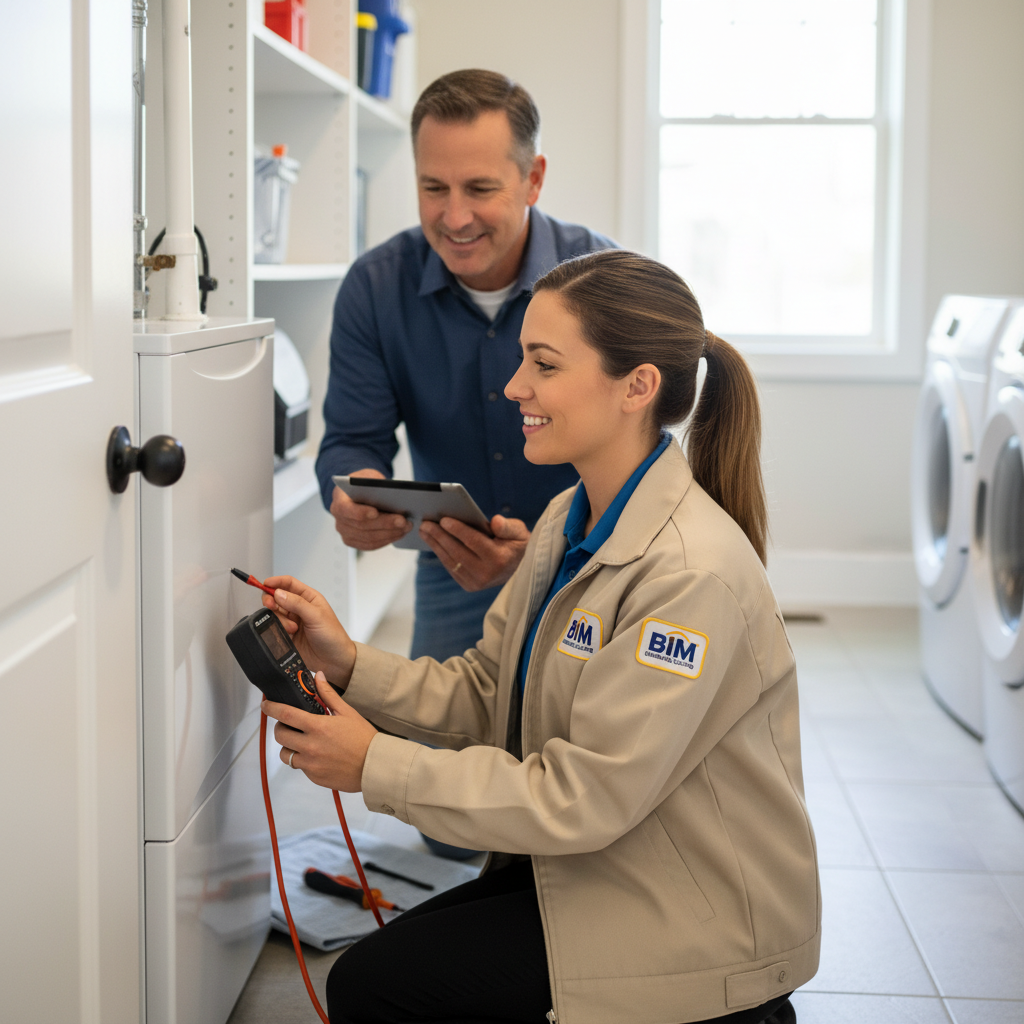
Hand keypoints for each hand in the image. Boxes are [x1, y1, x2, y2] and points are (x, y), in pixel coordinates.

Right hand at [261, 575, 356, 688]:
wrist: (334, 661)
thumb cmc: (333, 636)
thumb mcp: (316, 616)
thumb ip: (297, 604)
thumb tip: (278, 593)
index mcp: (309, 598)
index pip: (289, 583)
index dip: (276, 581)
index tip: (264, 583)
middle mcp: (299, 608)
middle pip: (277, 597)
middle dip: (272, 601)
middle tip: (272, 606)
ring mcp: (291, 621)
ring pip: (274, 613)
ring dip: (279, 620)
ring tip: (292, 629)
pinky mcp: (286, 635)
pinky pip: (274, 628)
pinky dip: (276, 630)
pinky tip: (288, 635)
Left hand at [264, 673, 375, 791]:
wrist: (374, 766)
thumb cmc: (363, 738)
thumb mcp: (347, 712)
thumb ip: (328, 695)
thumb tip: (317, 677)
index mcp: (317, 727)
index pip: (286, 714)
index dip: (271, 708)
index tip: (266, 705)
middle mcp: (310, 746)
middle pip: (280, 735)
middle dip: (281, 727)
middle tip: (290, 725)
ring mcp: (310, 763)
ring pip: (285, 754)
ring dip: (289, 746)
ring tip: (302, 742)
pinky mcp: (313, 776)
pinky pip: (299, 766)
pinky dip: (303, 759)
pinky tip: (317, 755)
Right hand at [329, 469, 412, 549]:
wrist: (359, 492)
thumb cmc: (365, 483)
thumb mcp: (369, 477)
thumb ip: (377, 485)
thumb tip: (393, 494)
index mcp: (339, 499)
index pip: (345, 509)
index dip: (359, 512)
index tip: (375, 512)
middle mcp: (339, 518)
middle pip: (361, 526)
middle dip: (384, 524)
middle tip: (403, 521)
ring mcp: (345, 532)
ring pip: (368, 538)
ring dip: (389, 533)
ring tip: (406, 527)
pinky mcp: (354, 541)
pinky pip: (371, 544)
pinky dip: (386, 540)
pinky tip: (399, 533)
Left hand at [419, 514, 529, 591]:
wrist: (520, 568)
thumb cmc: (516, 544)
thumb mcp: (519, 532)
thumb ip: (508, 526)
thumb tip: (495, 521)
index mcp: (500, 559)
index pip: (474, 542)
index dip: (458, 530)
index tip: (443, 520)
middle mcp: (487, 574)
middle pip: (458, 552)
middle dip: (440, 536)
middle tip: (426, 524)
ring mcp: (477, 583)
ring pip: (451, 561)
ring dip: (435, 545)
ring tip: (424, 531)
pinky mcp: (470, 586)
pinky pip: (451, 568)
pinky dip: (441, 555)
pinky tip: (433, 542)